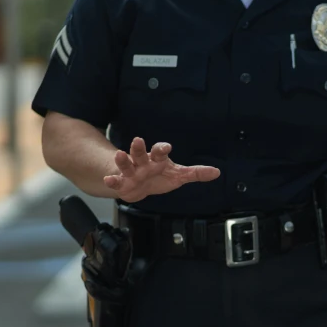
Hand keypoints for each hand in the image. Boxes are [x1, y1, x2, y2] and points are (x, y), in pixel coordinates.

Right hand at [103, 137, 219, 202]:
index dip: (162, 149)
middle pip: (140, 153)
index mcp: (157, 160)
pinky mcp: (122, 183)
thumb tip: (217, 172)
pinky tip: (109, 179)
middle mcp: (143, 163)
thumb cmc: (160, 177)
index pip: (160, 151)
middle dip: (139, 147)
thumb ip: (195, 173)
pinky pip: (116, 181)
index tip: (167, 147)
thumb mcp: (179, 175)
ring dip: (123, 159)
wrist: (140, 187)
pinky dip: (112, 180)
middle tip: (138, 140)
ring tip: (119, 154)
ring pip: (126, 164)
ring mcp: (132, 172)